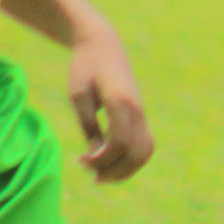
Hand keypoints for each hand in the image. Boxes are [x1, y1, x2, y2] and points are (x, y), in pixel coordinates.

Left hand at [70, 26, 153, 182]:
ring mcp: (142, 113)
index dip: (102, 159)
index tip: (81, 160)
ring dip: (127, 169)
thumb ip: (88, 125)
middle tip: (93, 177)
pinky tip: (112, 163)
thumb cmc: (85, 68)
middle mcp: (137, 109)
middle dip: (116, 170)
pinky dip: (132, 160)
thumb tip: (95, 154)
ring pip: (145, 151)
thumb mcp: (78, 95)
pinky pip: (144, 144)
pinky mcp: (140, 115)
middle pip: (137, 152)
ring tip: (104, 176)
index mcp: (120, 102)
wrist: (103, 46)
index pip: (120, 142)